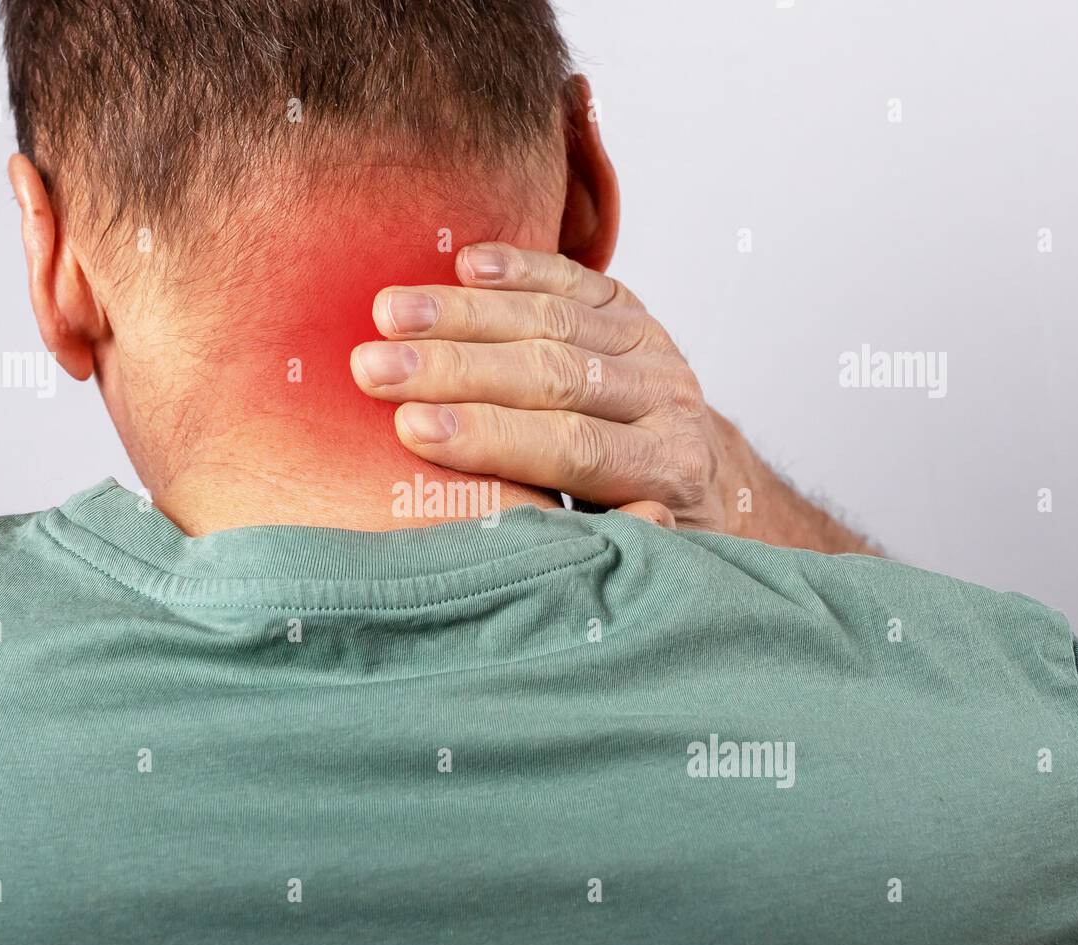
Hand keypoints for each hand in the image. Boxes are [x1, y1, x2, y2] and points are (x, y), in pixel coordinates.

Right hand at [350, 242, 735, 530]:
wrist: (702, 483)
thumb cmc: (635, 527)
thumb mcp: (623, 549)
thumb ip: (582, 539)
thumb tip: (526, 533)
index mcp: (666, 470)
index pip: (570, 446)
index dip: (488, 435)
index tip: (410, 428)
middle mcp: (669, 401)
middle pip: (552, 373)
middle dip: (453, 369)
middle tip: (374, 367)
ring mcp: (653, 348)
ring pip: (553, 319)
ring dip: (462, 313)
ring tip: (389, 313)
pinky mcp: (633, 310)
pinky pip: (572, 279)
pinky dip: (518, 267)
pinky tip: (463, 263)